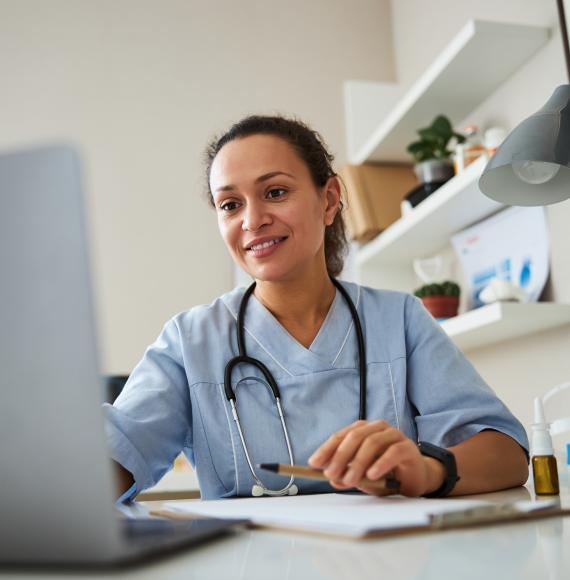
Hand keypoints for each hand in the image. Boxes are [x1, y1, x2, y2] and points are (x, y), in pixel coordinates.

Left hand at [308, 420, 445, 496]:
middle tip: (330, 474)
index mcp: (362, 430)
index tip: (314, 463)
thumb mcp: (362, 477)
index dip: (326, 449)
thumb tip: (332, 479)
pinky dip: (380, 463)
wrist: (415, 478)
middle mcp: (377, 428)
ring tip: (350, 480)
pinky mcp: (408, 447)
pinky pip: (392, 452)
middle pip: (354, 436)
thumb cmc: (385, 474)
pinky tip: (372, 474)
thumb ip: (348, 475)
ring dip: (358, 463)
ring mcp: (393, 435)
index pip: (340, 436)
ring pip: (372, 443)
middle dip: (340, 456)